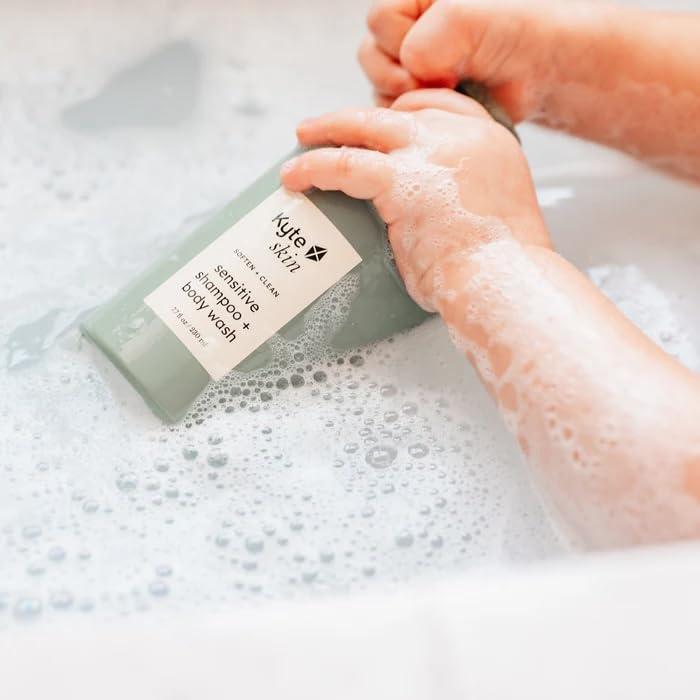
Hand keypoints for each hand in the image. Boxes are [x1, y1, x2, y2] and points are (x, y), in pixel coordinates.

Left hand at [281, 89, 548, 311]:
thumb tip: (413, 219)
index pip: (441, 107)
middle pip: (399, 111)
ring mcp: (431, 153)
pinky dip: (314, 168)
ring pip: (366, 126)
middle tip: (327, 127)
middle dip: (358, 117)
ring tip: (301, 142)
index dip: (404, 114)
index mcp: (490, 143)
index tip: (378, 126)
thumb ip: (453, 199)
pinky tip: (295, 178)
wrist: (505, 284)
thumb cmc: (497, 271)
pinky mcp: (401, 180)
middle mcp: (462, 138)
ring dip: (328, 131)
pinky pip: (345, 163)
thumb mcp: (485, 218)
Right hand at [358, 0, 576, 119]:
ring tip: (448, 91)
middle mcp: (409, 27)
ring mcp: (411, 64)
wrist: (542, 70)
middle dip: (403, 74)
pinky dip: (415, 114)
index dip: (403, 41)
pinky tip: (444, 106)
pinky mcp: (418, 96)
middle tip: (445, 79)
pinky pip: (394, 111)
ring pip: (378, 86)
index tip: (445, 53)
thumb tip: (408, 70)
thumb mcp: (468, 18)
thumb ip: (426, 40)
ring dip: (409, 96)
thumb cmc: (517, 32)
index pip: (379, 19)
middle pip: (370, 54)